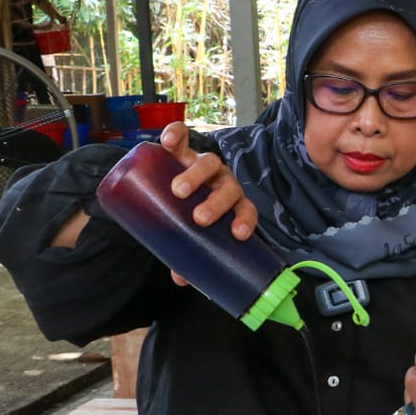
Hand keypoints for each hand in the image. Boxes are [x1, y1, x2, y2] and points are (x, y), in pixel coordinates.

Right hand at [158, 123, 258, 286]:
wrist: (171, 188)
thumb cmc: (187, 216)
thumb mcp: (190, 234)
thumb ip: (188, 252)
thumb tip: (181, 279)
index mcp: (232, 204)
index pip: (247, 210)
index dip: (245, 221)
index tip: (238, 235)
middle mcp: (222, 181)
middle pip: (228, 187)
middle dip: (217, 203)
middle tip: (199, 218)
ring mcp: (203, 164)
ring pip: (209, 163)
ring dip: (197, 175)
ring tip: (179, 190)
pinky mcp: (182, 149)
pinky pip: (183, 136)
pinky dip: (177, 135)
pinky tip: (168, 141)